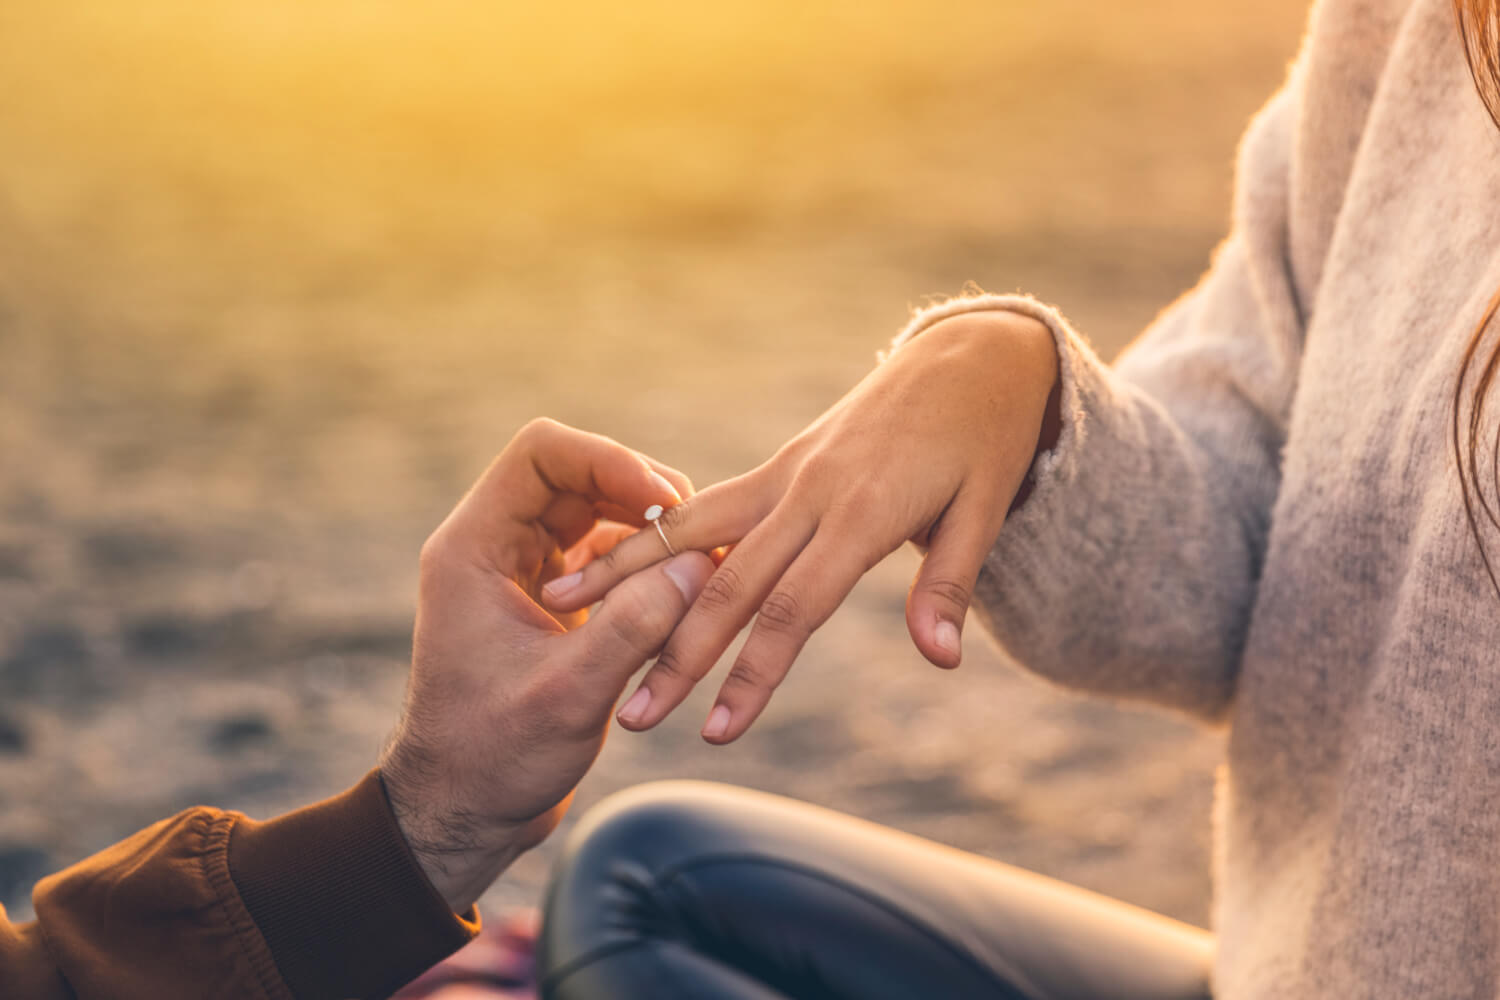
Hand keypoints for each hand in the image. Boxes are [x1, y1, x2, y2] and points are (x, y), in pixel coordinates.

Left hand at [379, 418, 713, 911]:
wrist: (463, 814)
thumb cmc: (493, 759)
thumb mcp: (569, 693)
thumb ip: (634, 625)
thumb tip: (700, 562)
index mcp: (475, 548)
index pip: (543, 454)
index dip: (610, 460)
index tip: (665, 498)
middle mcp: (497, 547)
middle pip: (578, 476)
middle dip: (642, 494)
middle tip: (697, 533)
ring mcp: (527, 573)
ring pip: (598, 515)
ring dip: (650, 534)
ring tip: (700, 564)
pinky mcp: (554, 604)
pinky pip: (607, 559)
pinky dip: (647, 570)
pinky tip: (685, 597)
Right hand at [543, 310, 1059, 744]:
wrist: (969, 358)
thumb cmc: (985, 441)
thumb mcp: (985, 510)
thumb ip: (949, 585)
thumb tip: (938, 662)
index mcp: (863, 511)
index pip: (795, 607)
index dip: (754, 673)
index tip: (718, 731)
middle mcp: (809, 490)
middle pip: (729, 584)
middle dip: (679, 656)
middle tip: (633, 718)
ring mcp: (786, 473)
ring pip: (693, 535)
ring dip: (630, 580)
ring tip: (565, 610)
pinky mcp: (778, 465)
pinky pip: (706, 507)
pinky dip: (655, 538)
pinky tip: (607, 561)